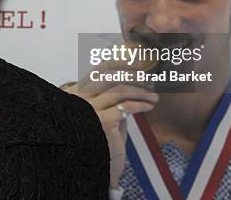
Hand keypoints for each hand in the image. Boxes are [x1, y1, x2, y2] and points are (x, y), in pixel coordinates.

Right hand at [62, 60, 158, 187]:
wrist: (95, 168)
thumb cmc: (99, 140)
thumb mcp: (102, 112)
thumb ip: (110, 96)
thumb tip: (133, 79)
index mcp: (76, 94)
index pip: (98, 69)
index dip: (119, 63)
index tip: (137, 64)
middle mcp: (79, 99)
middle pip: (110, 75)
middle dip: (133, 75)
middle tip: (149, 80)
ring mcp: (89, 110)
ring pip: (120, 89)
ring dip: (141, 91)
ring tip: (154, 96)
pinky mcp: (102, 122)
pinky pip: (126, 106)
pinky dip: (141, 104)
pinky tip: (149, 107)